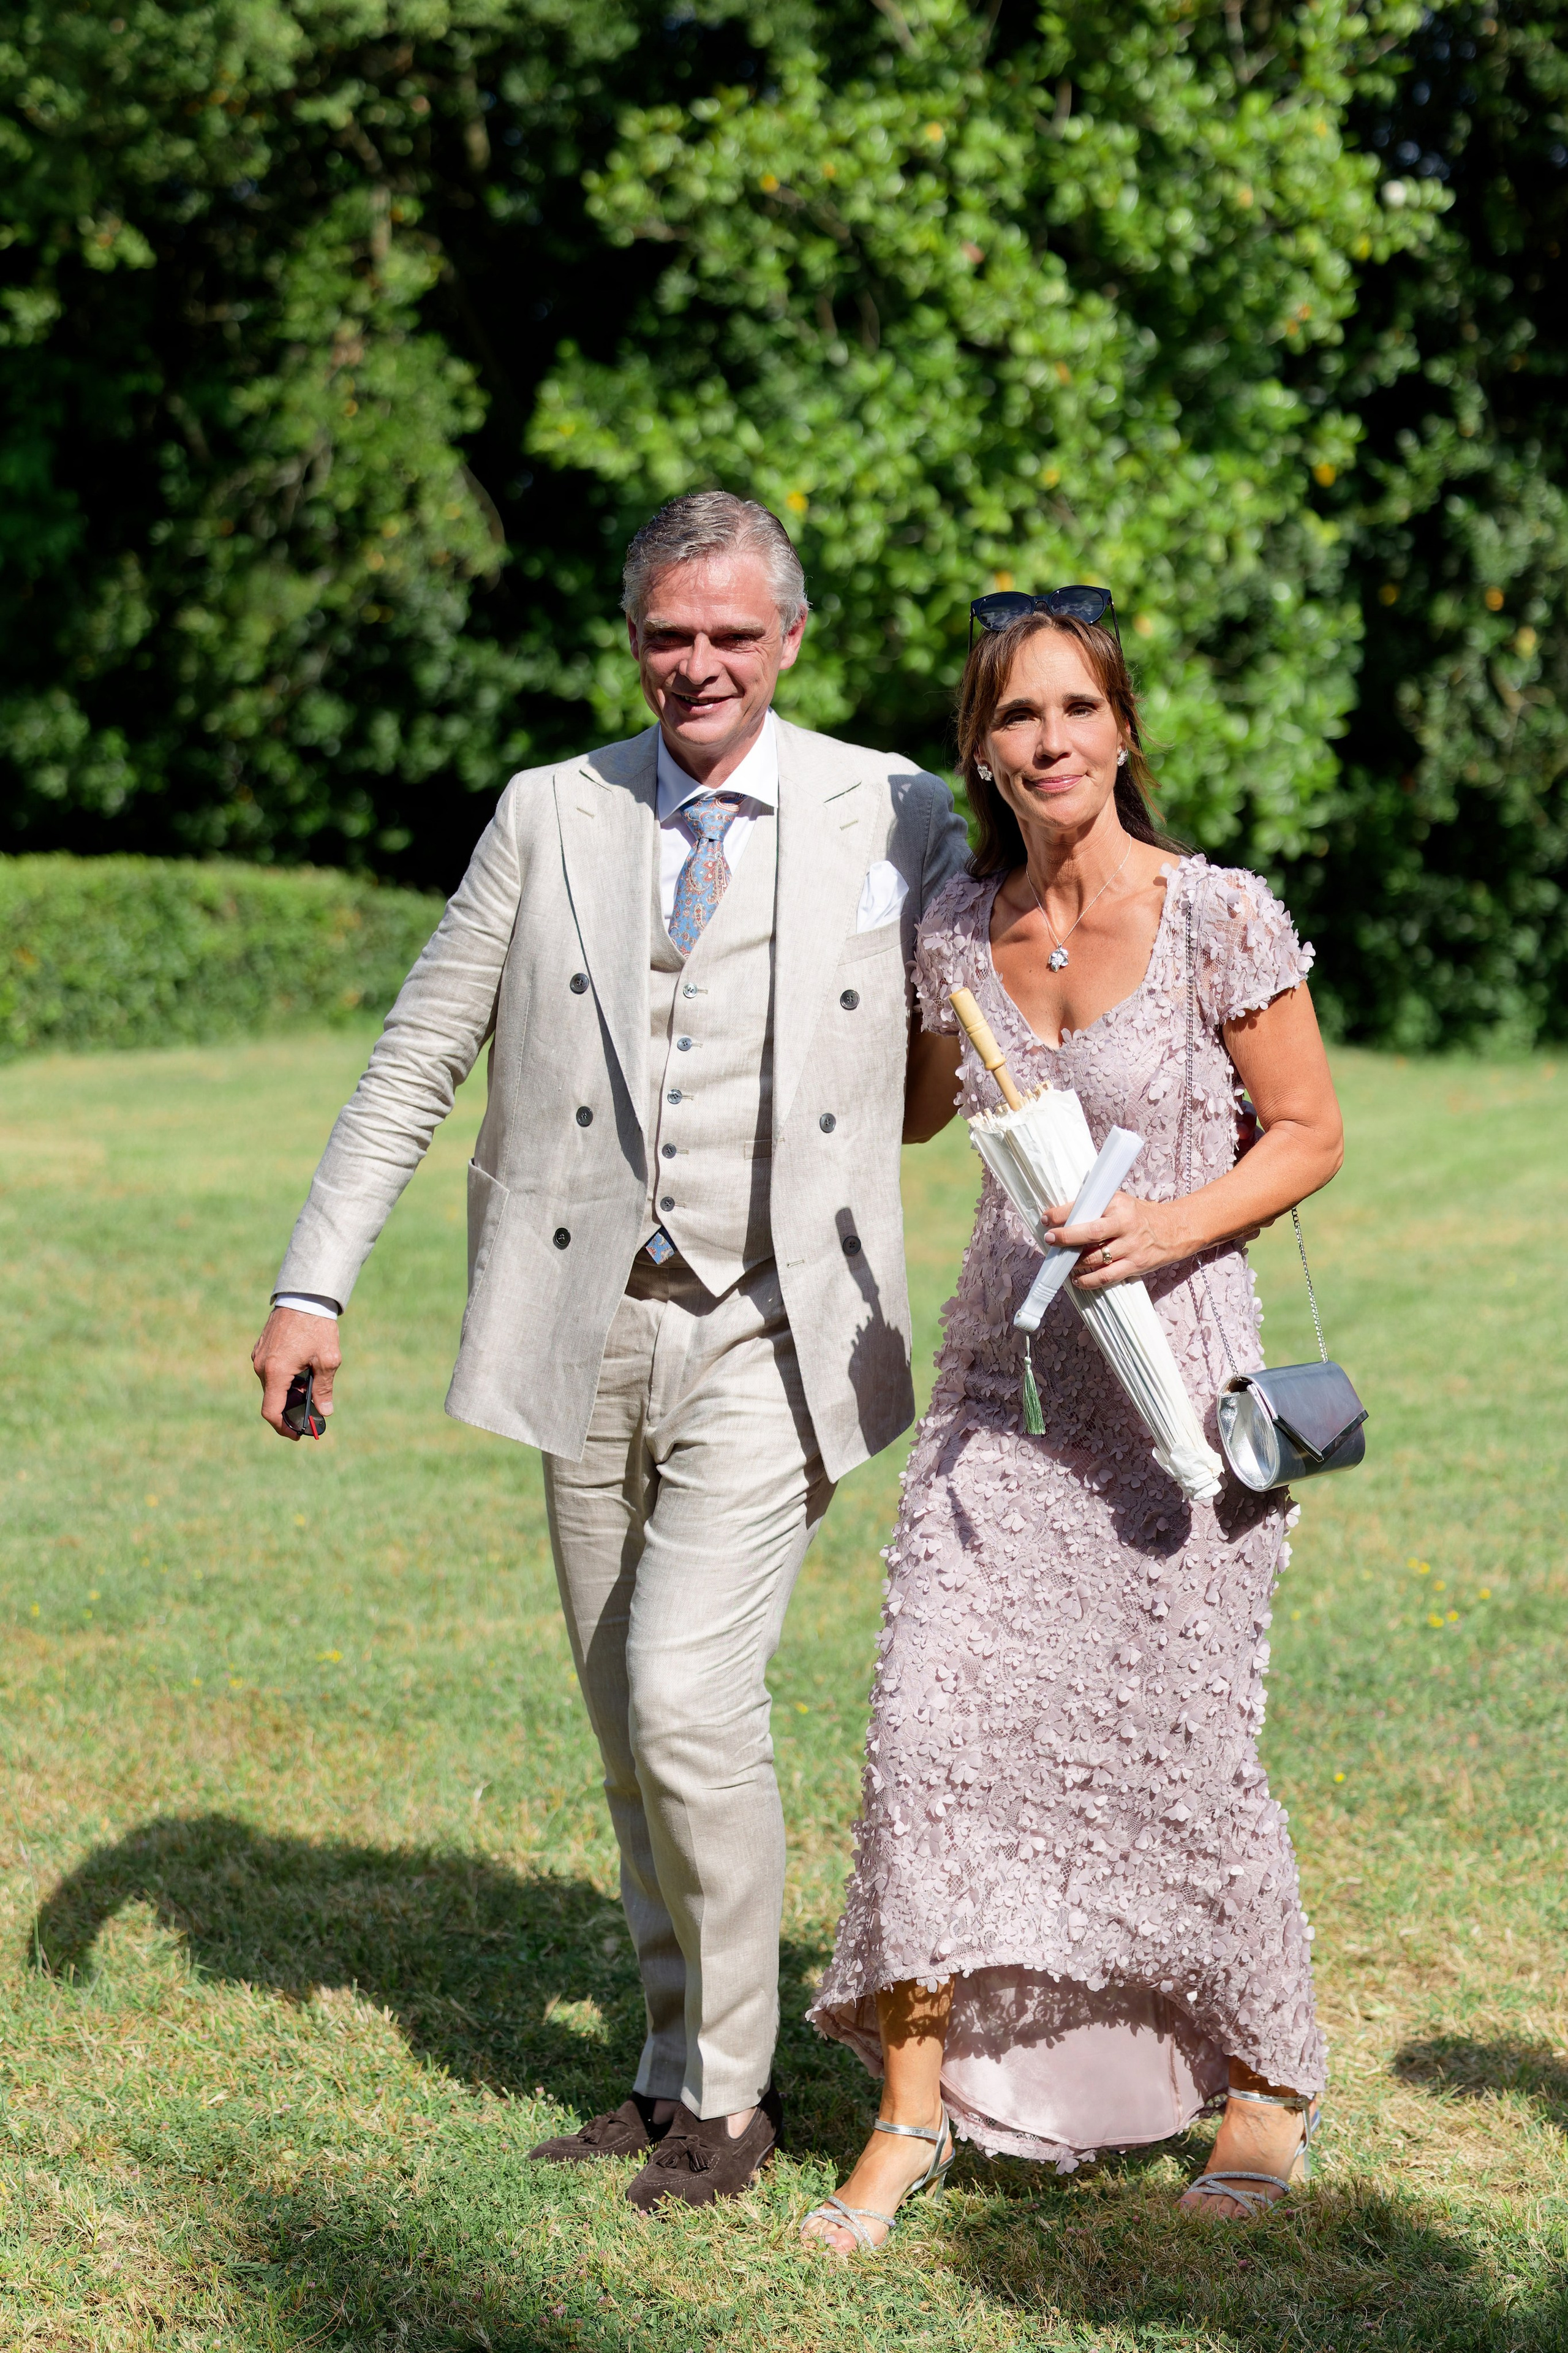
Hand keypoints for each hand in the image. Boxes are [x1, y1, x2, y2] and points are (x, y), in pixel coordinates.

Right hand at [252, 1307, 340, 1438]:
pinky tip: (303, 1368)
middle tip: (313, 1407)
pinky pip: (271, 1371)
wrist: (305, 1295)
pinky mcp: (261, 1348)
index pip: (270, 1411)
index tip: (297, 1434)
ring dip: (290, 1390)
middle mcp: (261, 1366)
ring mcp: (259, 1356)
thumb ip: (324, 1388)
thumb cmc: (317, 1326)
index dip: (283, 1428)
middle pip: (273, 1399)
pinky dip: (285, 1378)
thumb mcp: (327, 1360)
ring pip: (273, 1385)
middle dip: (292, 1408)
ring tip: (312, 1379)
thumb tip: (324, 1412)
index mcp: (275, 1371)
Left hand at [1044, 1189, 1190, 1291]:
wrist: (1174, 1229)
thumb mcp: (1119, 1201)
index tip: (1047, 1218)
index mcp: (1118, 1204)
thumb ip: (1095, 1206)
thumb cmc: (1139, 1215)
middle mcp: (1125, 1224)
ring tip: (1063, 1262)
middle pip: (1090, 1233)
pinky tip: (1077, 1279)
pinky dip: (1088, 1281)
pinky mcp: (1135, 1265)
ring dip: (1074, 1262)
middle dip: (1066, 1238)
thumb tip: (1062, 1216)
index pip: (1086, 1208)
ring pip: (1096, 1258)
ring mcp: (1131, 1247)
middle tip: (1050, 1239)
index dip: (1063, 1214)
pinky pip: (1107, 1276)